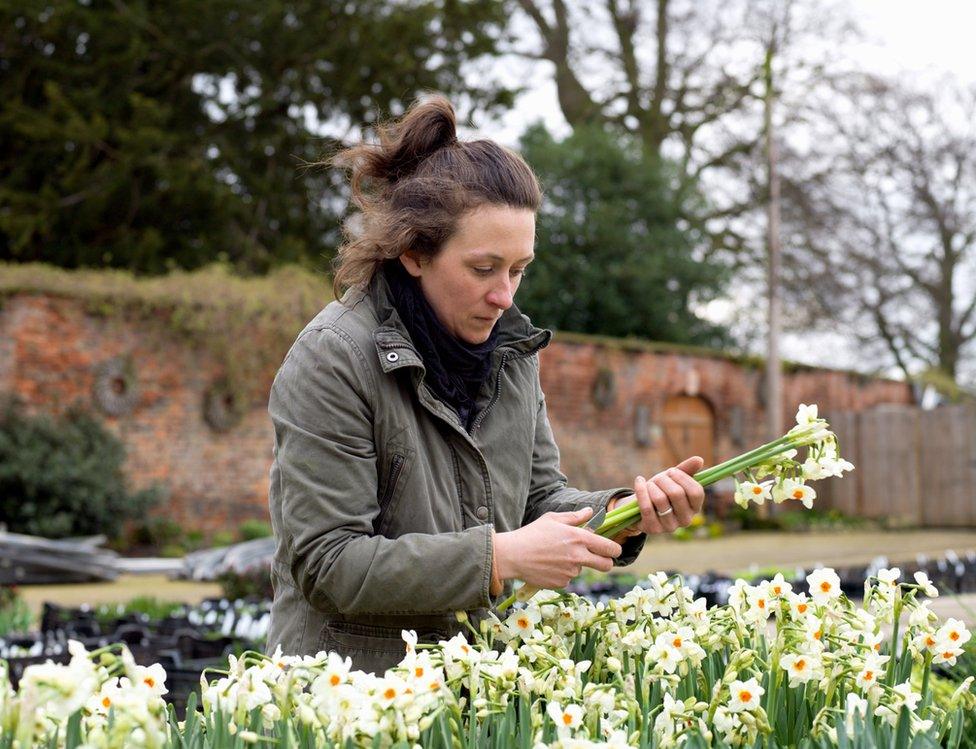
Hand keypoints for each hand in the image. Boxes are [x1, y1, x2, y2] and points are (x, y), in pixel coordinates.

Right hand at [493, 507, 622, 588]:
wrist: (513, 555)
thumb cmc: (532, 534)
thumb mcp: (552, 519)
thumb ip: (575, 517)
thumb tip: (590, 511)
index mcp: (579, 538)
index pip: (609, 547)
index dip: (615, 549)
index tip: (614, 549)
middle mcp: (578, 557)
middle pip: (606, 565)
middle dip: (606, 562)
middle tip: (598, 559)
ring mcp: (570, 572)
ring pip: (582, 570)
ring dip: (575, 565)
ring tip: (555, 556)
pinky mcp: (561, 583)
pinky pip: (568, 578)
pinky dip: (562, 573)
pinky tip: (548, 565)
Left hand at [610, 456, 705, 536]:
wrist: (639, 507)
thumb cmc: (661, 491)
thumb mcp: (673, 480)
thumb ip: (686, 470)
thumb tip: (699, 459)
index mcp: (695, 508)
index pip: (696, 492)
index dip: (683, 478)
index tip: (672, 471)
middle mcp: (686, 520)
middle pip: (676, 493)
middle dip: (664, 480)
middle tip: (658, 478)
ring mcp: (670, 526)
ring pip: (660, 499)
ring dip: (652, 485)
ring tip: (648, 483)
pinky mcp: (654, 529)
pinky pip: (646, 507)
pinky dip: (641, 490)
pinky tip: (639, 481)